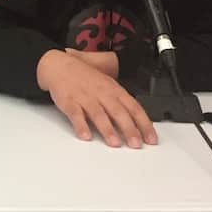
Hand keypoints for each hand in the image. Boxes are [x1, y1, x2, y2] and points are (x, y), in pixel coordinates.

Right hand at [37, 49, 156, 147]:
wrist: (60, 66)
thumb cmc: (86, 79)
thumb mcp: (108, 85)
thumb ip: (120, 103)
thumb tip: (136, 124)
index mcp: (114, 90)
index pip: (134, 108)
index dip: (144, 124)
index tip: (150, 139)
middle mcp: (101, 94)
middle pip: (118, 112)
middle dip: (129, 129)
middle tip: (136, 144)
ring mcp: (85, 97)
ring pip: (98, 114)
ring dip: (108, 130)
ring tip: (115, 143)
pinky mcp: (69, 101)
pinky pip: (75, 114)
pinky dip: (81, 125)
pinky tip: (85, 136)